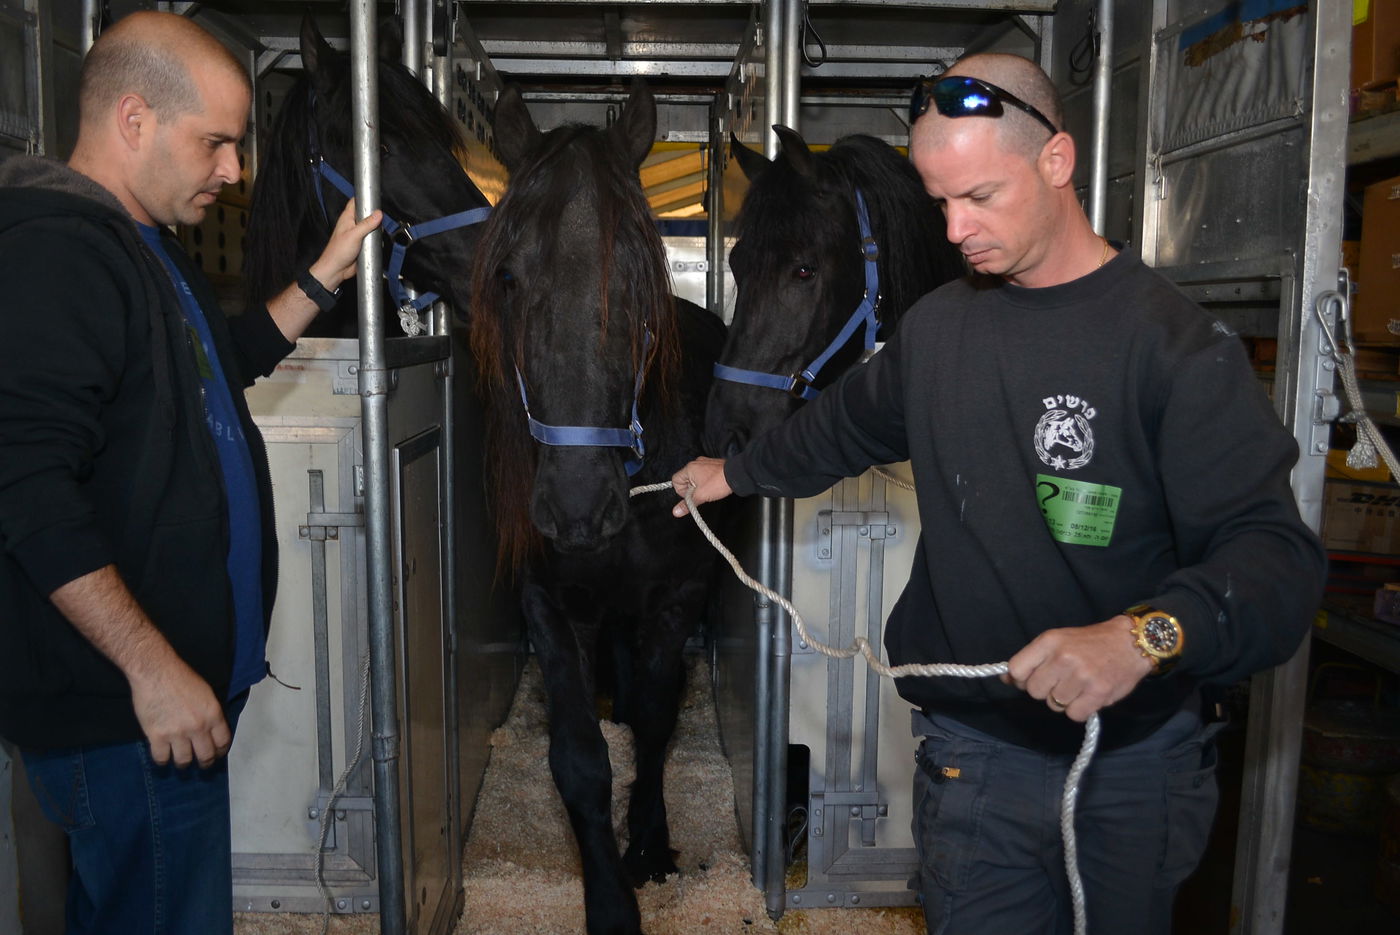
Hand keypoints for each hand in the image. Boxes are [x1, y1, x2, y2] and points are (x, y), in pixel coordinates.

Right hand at [128, 655, 230, 768]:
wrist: (156, 672)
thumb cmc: (181, 677)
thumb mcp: (206, 693)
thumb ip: (211, 713)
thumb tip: (211, 730)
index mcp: (213, 715)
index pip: (222, 742)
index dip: (220, 751)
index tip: (217, 754)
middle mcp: (198, 727)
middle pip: (205, 755)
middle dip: (205, 763)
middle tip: (202, 764)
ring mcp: (177, 733)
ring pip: (184, 760)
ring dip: (184, 764)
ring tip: (182, 763)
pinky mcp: (156, 736)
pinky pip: (161, 758)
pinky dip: (162, 761)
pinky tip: (163, 758)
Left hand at [308, 200, 382, 292]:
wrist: (336, 270)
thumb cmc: (338, 252)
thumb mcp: (354, 235)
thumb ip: (367, 224)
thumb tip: (378, 214)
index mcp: (347, 218)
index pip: (355, 202)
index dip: (364, 198)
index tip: (375, 198)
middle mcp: (352, 225)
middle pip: (367, 215)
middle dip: (375, 217)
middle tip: (381, 220)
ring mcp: (358, 235)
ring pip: (371, 228)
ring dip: (376, 231)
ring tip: (379, 233)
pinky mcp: (362, 244)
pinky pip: (372, 240)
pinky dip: (376, 242)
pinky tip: (377, 244)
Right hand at [671, 456, 731, 516]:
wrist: (737, 475)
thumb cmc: (719, 482)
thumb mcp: (701, 496)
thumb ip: (688, 504)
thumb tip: (676, 511)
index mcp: (689, 468)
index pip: (675, 480)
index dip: (681, 491)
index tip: (691, 496)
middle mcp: (696, 463)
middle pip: (685, 479)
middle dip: (691, 489)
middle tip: (701, 494)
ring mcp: (704, 463)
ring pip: (695, 478)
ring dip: (699, 486)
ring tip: (709, 490)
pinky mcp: (712, 465)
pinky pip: (703, 474)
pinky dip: (706, 482)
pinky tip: (713, 486)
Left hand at [1003, 616, 1153, 721]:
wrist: (1131, 642)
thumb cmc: (1090, 643)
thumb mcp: (1058, 640)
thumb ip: (1032, 659)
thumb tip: (1007, 678)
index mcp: (1050, 641)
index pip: (1016, 669)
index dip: (1021, 679)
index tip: (1031, 679)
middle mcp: (1063, 657)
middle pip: (1034, 691)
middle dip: (1045, 690)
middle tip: (1061, 681)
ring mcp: (1081, 676)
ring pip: (1054, 705)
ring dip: (1064, 700)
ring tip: (1078, 686)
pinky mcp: (1098, 693)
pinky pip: (1073, 714)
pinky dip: (1079, 710)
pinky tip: (1088, 696)